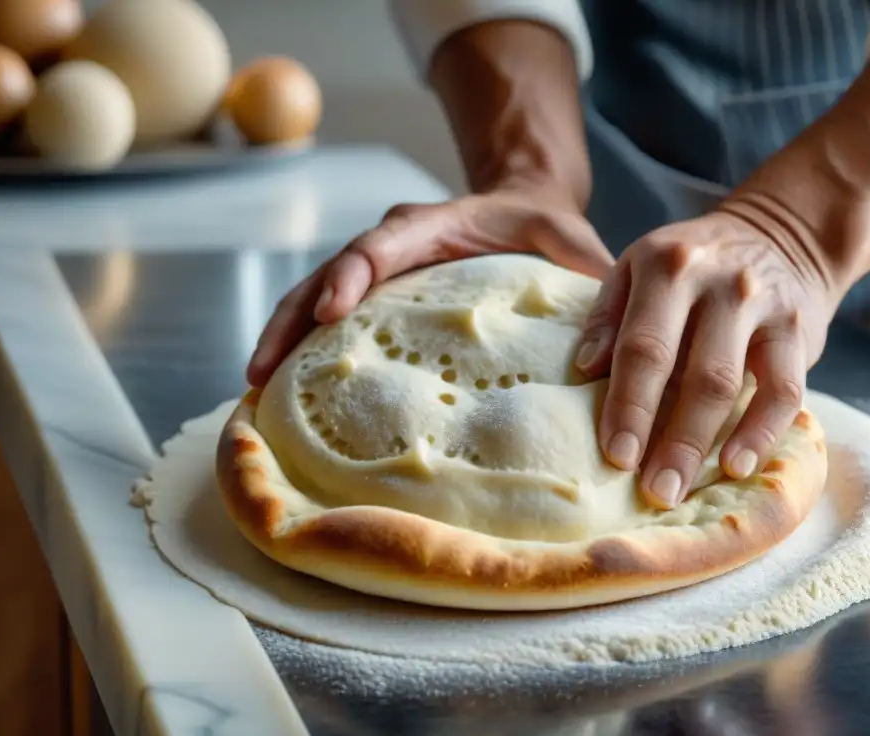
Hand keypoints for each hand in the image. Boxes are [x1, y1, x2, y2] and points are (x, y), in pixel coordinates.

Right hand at [246, 183, 614, 386]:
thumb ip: (588, 272)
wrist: (520, 209)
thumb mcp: (570, 240)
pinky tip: (281, 392)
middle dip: (293, 317)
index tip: (329, 309)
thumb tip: (615, 336)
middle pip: (329, 272)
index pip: (384, 242)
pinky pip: (326, 319)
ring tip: (253, 388)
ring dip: (282, 337)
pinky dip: (300, 349)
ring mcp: (378, 272)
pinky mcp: (374, 298)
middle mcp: (395, 244)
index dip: (354, 273)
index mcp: (436, 224)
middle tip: (262, 368)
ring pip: (313, 296)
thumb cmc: (543, 229)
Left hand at [575, 210, 836, 508]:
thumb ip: (609, 316)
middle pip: (688, 372)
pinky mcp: (798, 329)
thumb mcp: (638, 268)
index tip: (615, 455)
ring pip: (730, 383)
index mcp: (666, 265)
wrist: (780, 235)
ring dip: (703, 443)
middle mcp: (716, 282)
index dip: (627, 404)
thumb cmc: (691, 266)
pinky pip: (785, 390)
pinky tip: (737, 466)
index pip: (641, 346)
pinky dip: (762, 433)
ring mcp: (761, 305)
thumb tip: (584, 371)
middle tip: (650, 490)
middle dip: (666, 438)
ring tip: (680, 488)